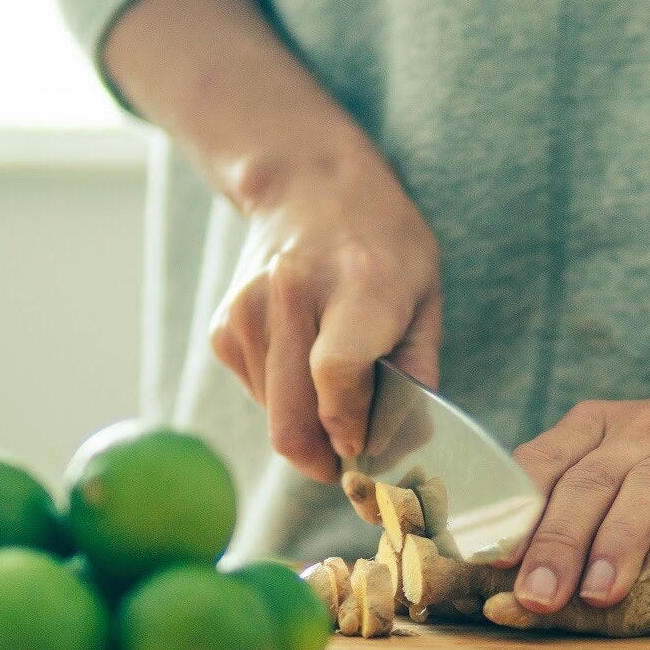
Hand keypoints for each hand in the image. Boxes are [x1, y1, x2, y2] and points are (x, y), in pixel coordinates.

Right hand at [207, 139, 441, 482]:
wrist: (311, 188)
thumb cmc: (385, 247)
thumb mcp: (426, 299)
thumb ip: (416, 375)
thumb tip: (400, 450)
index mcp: (358, 285)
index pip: (336, 376)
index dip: (350, 427)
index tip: (365, 445)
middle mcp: (292, 294)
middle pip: (292, 417)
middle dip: (323, 459)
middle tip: (352, 461)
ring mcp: (248, 310)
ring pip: (273, 418)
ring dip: (307, 429)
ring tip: (338, 394)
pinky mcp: (223, 328)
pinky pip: (257, 395)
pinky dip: (285, 401)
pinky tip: (306, 364)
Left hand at [508, 370, 649, 614]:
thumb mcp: (617, 450)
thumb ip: (566, 492)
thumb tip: (499, 562)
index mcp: (601, 427)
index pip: (545, 464)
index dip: (514, 514)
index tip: (488, 561)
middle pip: (592, 481)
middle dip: (558, 542)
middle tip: (535, 597)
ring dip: (621, 541)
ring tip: (597, 593)